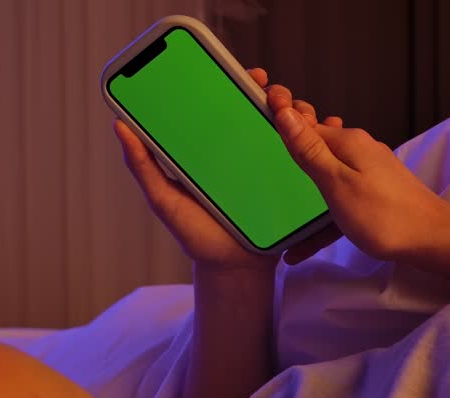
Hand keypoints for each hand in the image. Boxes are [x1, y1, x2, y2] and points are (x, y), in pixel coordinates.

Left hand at [114, 68, 332, 273]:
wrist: (233, 270)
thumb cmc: (197, 235)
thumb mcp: (165, 199)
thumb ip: (143, 166)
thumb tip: (120, 126)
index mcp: (216, 151)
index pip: (229, 108)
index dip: (239, 85)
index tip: (248, 74)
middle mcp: (245, 155)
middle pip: (266, 115)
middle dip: (277, 97)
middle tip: (277, 94)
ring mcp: (270, 170)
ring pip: (291, 132)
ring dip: (301, 115)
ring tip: (302, 114)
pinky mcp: (290, 187)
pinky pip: (307, 160)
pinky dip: (320, 142)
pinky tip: (328, 129)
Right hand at [268, 97, 449, 261]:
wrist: (433, 241)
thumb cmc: (383, 215)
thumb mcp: (337, 183)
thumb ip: (310, 151)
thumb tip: (286, 112)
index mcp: (347, 142)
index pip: (304, 122)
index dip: (280, 118)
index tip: (254, 113)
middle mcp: (358, 150)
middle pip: (314, 149)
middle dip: (287, 158)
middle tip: (258, 173)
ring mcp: (367, 173)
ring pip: (324, 179)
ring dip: (301, 199)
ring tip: (275, 223)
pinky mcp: (374, 194)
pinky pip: (339, 202)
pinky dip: (320, 221)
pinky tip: (300, 250)